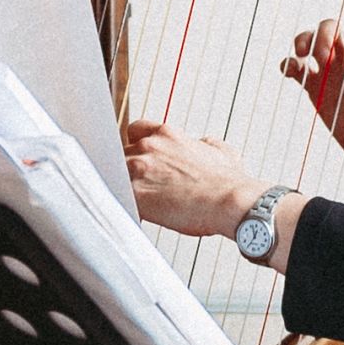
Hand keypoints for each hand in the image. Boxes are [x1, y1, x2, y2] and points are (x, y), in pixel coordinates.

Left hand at [123, 120, 259, 237]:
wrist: (228, 200)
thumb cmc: (227, 181)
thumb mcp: (221, 151)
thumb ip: (205, 144)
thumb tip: (204, 144)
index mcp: (167, 135)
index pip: (136, 130)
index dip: (136, 144)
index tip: (142, 157)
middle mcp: (149, 147)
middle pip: (121, 154)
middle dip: (130, 169)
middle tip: (144, 186)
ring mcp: (139, 169)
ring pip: (115, 175)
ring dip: (123, 188)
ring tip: (138, 203)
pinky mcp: (136, 194)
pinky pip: (116, 198)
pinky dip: (122, 206)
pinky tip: (134, 215)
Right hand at [278, 21, 343, 217]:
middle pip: (332, 28)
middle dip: (322, 37)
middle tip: (320, 58)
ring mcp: (332, 74)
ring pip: (312, 44)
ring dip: (303, 41)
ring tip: (301, 58)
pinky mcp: (316, 90)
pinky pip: (298, 70)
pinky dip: (289, 65)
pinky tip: (287, 72)